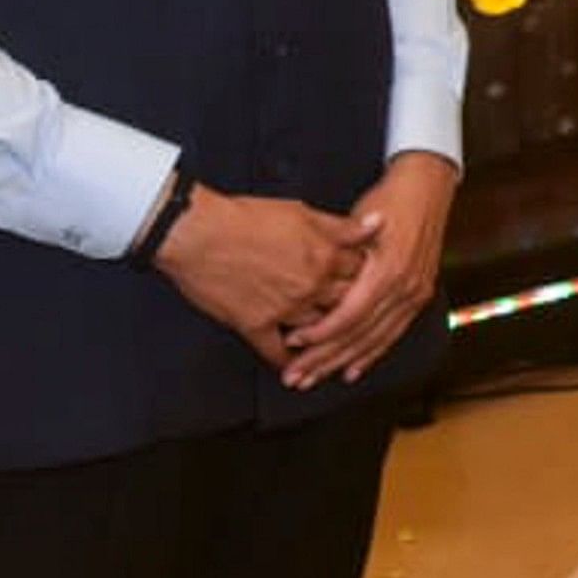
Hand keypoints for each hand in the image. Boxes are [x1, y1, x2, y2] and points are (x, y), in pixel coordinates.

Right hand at [154, 185, 364, 368]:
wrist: (197, 232)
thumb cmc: (243, 217)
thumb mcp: (302, 212)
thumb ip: (343, 225)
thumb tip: (379, 222)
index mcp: (324, 256)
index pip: (362, 273)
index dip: (368, 276)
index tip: (371, 282)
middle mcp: (310, 286)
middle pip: (347, 305)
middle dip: (354, 309)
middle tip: (357, 313)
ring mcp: (284, 309)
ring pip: (318, 331)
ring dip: (325, 337)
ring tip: (331, 341)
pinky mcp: (255, 324)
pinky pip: (276, 351)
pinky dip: (286, 361)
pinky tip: (293, 366)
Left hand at [280, 152, 457, 387]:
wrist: (426, 189)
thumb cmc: (387, 202)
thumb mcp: (357, 222)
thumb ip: (337, 254)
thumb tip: (308, 283)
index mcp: (387, 271)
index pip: (349, 316)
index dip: (320, 334)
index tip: (291, 342)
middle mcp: (404, 289)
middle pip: (359, 335)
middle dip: (324, 359)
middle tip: (296, 375)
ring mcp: (414, 295)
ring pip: (374, 340)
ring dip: (342, 362)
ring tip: (315, 378)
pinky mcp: (417, 297)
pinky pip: (392, 334)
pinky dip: (371, 354)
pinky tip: (352, 369)